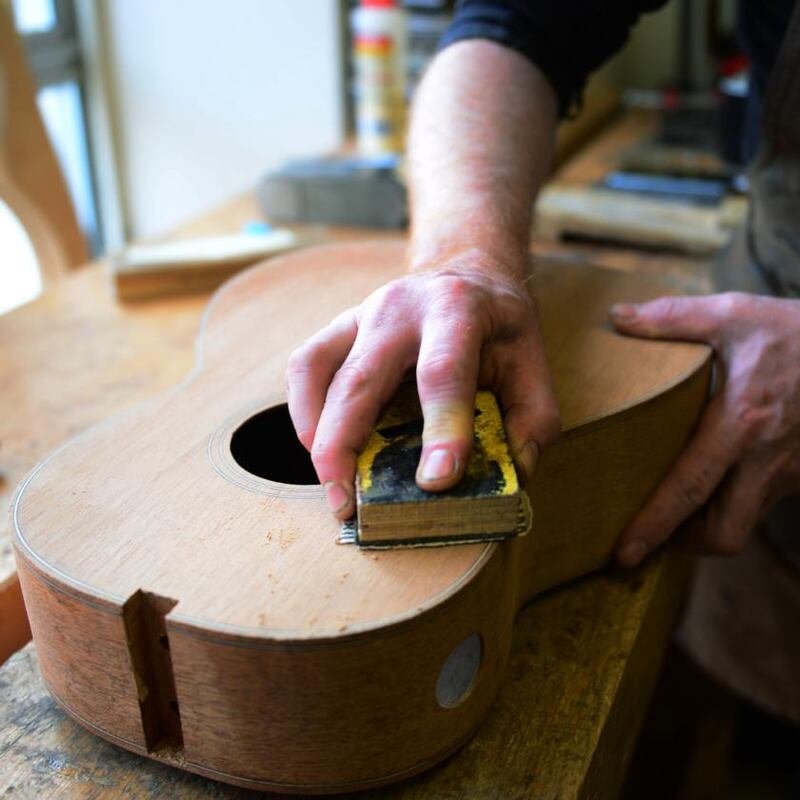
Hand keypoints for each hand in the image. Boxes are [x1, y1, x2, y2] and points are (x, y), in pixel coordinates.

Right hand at [286, 250, 560, 518]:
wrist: (468, 275)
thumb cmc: (499, 329)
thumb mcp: (534, 364)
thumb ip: (534, 420)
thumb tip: (511, 475)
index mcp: (457, 310)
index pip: (443, 371)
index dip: (441, 428)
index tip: (437, 480)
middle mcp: (401, 307)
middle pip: (361, 378)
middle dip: (346, 445)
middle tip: (347, 503)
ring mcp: (363, 313)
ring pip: (318, 369)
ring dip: (315, 431)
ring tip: (331, 482)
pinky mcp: (340, 326)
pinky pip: (306, 365)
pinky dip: (304, 409)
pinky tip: (318, 445)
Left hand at [611, 292, 799, 566]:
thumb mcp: (737, 315)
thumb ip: (674, 318)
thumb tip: (617, 317)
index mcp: (741, 422)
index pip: (689, 488)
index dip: (654, 526)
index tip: (621, 555)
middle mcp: (768, 458)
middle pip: (725, 532)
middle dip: (683, 546)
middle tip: (647, 541)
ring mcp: (793, 471)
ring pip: (747, 522)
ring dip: (709, 527)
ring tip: (674, 514)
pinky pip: (766, 503)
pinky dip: (736, 504)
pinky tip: (716, 485)